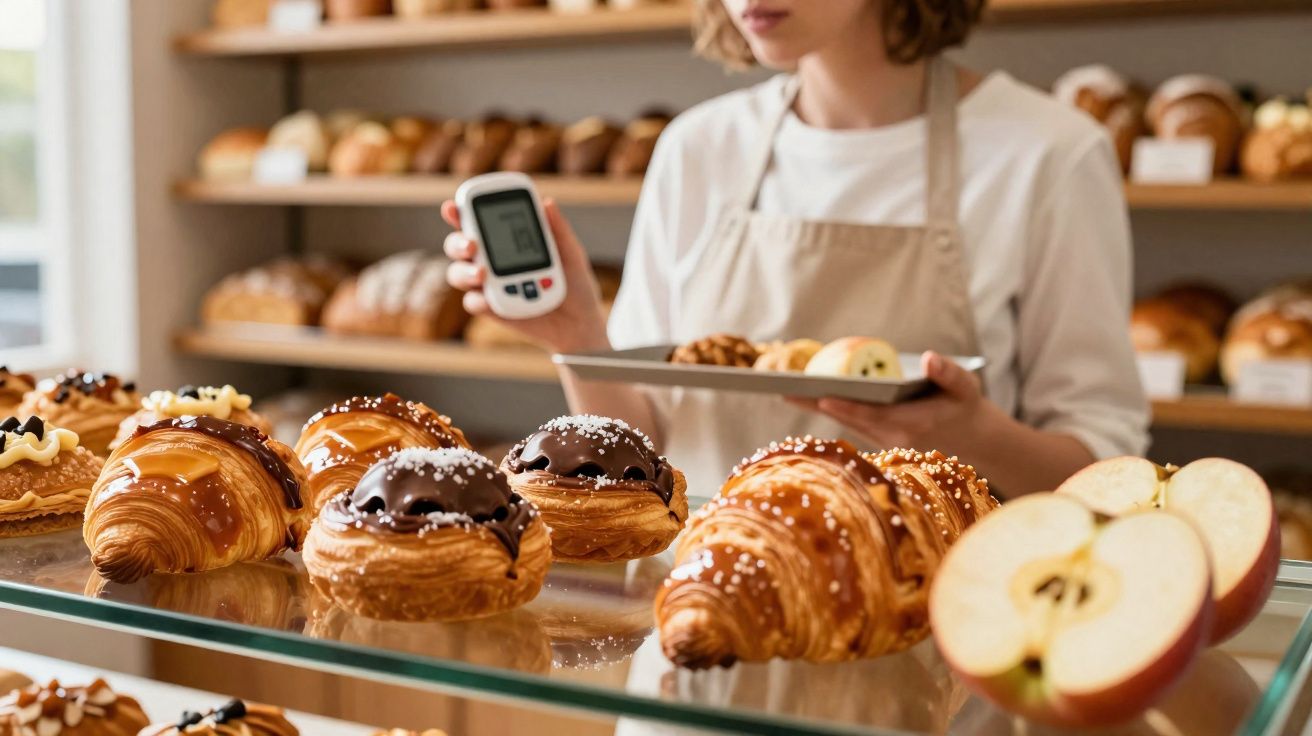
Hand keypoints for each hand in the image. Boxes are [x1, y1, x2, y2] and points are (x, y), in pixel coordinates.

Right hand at [442, 198, 609, 353]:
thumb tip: (547, 203)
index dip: (459, 213)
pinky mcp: (492, 308)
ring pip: (458, 273)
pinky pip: (473, 303)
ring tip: (482, 273)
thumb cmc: (574, 281)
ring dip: (463, 271)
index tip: (453, 207)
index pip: (475, 221)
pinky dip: (477, 300)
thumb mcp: (571, 253)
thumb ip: (558, 230)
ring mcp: (488, 285)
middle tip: (472, 244)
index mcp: (505, 240)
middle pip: (457, 246)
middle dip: (457, 242)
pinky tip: (487, 299)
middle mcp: (490, 260)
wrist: (581, 321)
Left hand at [789, 351, 999, 454]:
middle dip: (818, 406)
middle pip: (850, 421)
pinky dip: (829, 409)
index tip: (823, 398)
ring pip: (846, 423)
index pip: (874, 418)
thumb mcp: (966, 387)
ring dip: (817, 408)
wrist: (970, 439)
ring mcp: (883, 441)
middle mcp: (893, 438)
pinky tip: (806, 396)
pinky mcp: (877, 437)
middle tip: (786, 391)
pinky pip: (849, 422)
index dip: (847, 409)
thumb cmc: (964, 406)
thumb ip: (949, 373)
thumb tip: (929, 358)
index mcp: (913, 425)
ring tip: (786, 390)